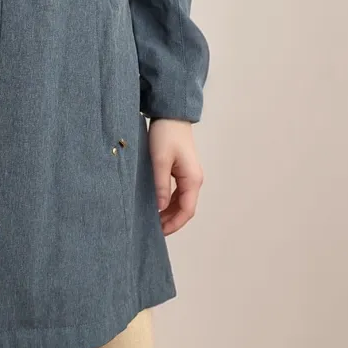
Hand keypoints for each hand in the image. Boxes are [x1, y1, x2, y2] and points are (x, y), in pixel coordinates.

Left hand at [148, 119, 203, 235]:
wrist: (171, 115)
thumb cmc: (166, 134)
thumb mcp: (160, 161)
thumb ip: (160, 185)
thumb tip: (160, 208)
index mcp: (192, 179)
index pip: (186, 210)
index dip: (174, 224)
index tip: (159, 232)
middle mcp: (194, 180)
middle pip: (185, 208)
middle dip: (171, 221)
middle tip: (153, 230)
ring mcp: (189, 175)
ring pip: (181, 202)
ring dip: (169, 213)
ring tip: (153, 221)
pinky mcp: (182, 171)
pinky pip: (177, 193)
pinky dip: (168, 202)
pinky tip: (156, 206)